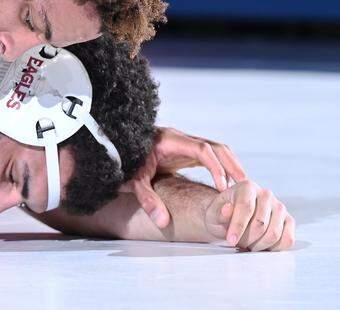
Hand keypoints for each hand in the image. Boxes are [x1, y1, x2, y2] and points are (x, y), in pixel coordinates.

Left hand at [121, 127, 246, 228]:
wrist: (117, 147)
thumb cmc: (125, 161)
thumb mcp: (134, 180)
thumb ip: (147, 199)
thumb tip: (162, 222)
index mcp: (169, 141)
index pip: (201, 149)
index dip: (216, 167)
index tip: (224, 186)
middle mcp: (180, 139)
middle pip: (216, 147)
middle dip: (232, 165)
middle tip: (245, 186)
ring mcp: (184, 143)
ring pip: (216, 149)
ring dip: (230, 165)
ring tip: (242, 187)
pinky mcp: (185, 150)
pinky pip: (210, 155)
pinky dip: (222, 167)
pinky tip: (228, 185)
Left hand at [204, 180, 294, 251]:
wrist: (232, 218)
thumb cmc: (221, 215)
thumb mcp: (213, 214)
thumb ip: (219, 213)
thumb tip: (227, 209)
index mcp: (247, 186)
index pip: (246, 207)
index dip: (238, 227)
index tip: (231, 240)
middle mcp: (266, 194)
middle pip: (260, 224)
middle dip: (246, 239)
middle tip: (237, 243)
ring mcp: (280, 207)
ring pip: (273, 234)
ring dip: (258, 246)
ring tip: (246, 244)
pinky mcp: (289, 220)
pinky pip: (287, 240)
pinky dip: (273, 249)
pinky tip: (260, 245)